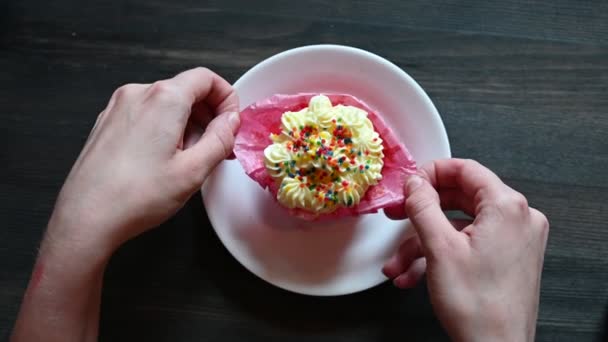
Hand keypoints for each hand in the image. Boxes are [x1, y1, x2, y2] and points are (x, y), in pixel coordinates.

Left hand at [49, 67, 238, 254]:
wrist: (86, 217)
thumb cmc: (136, 197)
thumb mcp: (193, 171)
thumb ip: (220, 139)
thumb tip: (231, 121)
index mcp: (163, 99)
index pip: (206, 78)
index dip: (226, 98)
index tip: (232, 123)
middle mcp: (138, 95)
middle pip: (185, 89)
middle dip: (208, 114)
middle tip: (219, 146)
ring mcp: (118, 108)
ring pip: (165, 103)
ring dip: (187, 124)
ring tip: (192, 159)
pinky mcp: (107, 123)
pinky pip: (145, 115)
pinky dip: (164, 129)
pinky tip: (165, 160)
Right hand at [383, 159, 548, 341]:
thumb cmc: (479, 308)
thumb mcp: (439, 248)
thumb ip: (423, 206)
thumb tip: (415, 182)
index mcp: (507, 207)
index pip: (465, 169)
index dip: (431, 172)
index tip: (409, 184)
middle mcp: (518, 219)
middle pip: (460, 198)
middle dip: (422, 213)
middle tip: (398, 215)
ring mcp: (515, 240)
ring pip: (459, 226)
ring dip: (424, 243)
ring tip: (399, 264)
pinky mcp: (508, 258)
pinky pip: (468, 245)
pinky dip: (440, 256)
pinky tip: (414, 275)